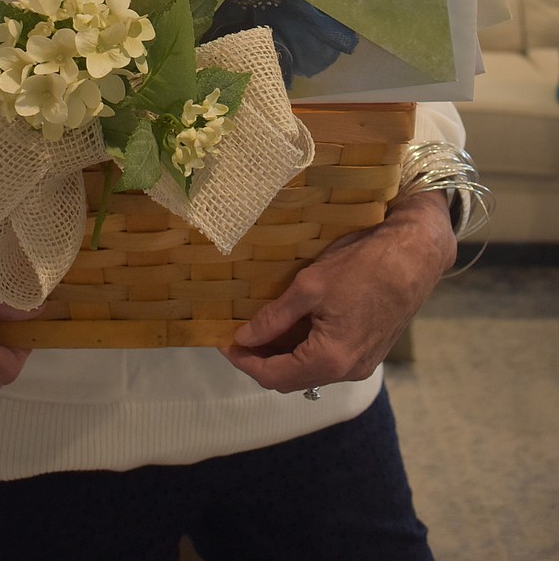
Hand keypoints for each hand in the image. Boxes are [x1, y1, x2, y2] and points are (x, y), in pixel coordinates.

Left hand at [221, 191, 456, 391]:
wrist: (414, 257)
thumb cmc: (363, 267)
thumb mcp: (309, 287)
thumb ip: (274, 318)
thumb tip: (244, 338)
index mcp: (330, 360)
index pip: (274, 376)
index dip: (245, 362)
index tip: (224, 343)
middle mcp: (347, 372)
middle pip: (292, 379)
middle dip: (262, 360)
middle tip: (239, 336)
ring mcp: (362, 364)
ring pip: (310, 370)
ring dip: (283, 354)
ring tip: (261, 328)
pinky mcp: (370, 352)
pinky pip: (328, 360)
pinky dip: (305, 348)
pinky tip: (293, 326)